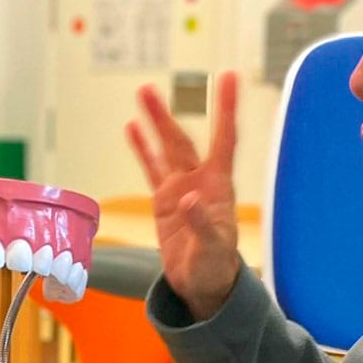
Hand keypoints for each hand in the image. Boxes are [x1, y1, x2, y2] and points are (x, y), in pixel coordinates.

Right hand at [125, 71, 240, 321]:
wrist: (203, 284)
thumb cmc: (215, 268)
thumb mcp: (213, 249)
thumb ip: (201, 224)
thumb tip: (188, 199)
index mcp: (218, 187)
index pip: (224, 139)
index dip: (225, 108)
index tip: (229, 77)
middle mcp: (200, 180)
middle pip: (183, 140)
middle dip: (167, 115)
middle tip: (148, 90)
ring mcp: (180, 188)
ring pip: (165, 148)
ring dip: (155, 123)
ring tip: (142, 95)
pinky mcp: (164, 200)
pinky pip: (151, 168)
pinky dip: (143, 149)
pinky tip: (133, 128)